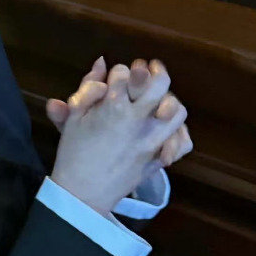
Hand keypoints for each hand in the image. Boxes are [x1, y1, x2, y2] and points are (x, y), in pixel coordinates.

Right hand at [49, 60, 189, 214]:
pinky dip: (179, 133)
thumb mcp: (73, 117)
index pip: (123, 74)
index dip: (118, 72)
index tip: (115, 77)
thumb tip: (102, 61)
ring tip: (161, 98)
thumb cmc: (74, 153)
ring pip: (176, 110)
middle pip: (159, 84)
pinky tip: (168, 127)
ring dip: (170, 100)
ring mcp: (152, 140)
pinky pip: (182, 142)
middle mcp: (138, 120)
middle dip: (155, 72)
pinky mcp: (159, 158)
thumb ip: (87, 87)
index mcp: (113, 108)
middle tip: (151, 68)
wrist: (83, 193)